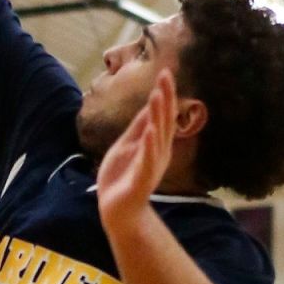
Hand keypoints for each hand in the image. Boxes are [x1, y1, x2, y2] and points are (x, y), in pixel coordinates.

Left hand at [96, 69, 176, 230]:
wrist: (117, 210)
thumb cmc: (122, 177)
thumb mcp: (127, 145)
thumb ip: (138, 127)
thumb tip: (148, 105)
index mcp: (155, 143)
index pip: (161, 115)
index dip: (164, 94)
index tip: (165, 72)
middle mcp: (158, 152)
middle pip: (163, 121)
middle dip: (164, 98)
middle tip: (166, 76)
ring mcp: (151, 165)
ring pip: (156, 136)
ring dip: (157, 115)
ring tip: (158, 96)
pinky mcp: (141, 179)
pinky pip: (146, 160)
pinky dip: (148, 145)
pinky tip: (150, 131)